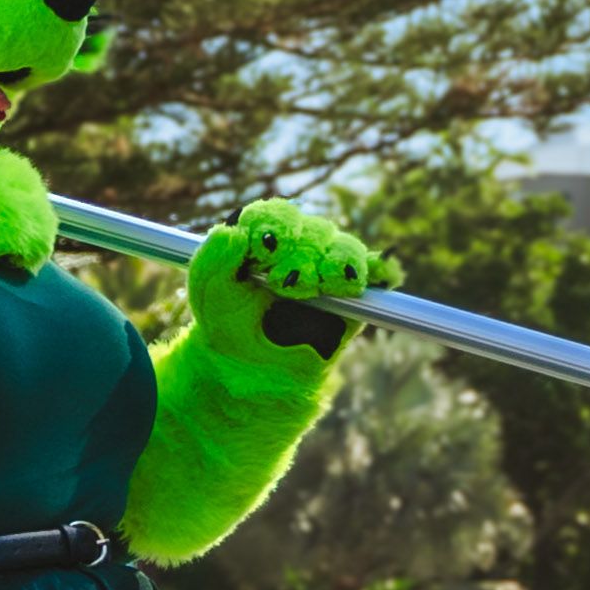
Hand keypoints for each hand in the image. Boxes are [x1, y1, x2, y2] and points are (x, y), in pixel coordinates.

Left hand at [186, 198, 390, 355]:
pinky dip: (380, 270)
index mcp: (265, 242)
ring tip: (318, 284)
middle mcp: (299, 251)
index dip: (274, 226)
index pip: (276, 217)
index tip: (266, 248)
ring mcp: (327, 272)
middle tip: (284, 282)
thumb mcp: (209, 294)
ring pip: (344, 249)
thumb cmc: (226, 328)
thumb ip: (213, 260)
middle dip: (302, 252)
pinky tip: (378, 277)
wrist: (250, 373)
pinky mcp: (354, 297)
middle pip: (314, 231)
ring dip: (335, 262)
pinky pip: (377, 274)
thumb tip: (232, 232)